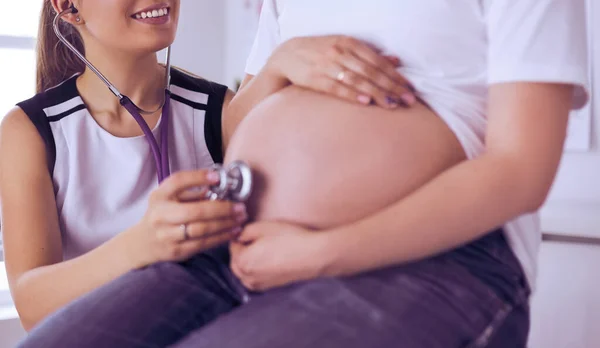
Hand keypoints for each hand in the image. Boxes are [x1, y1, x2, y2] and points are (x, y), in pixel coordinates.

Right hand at [130, 170, 247, 267]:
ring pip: (201, 229)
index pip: (178, 182)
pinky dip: (221, 237)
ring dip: (225, 224)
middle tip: (240, 206)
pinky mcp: (176, 251)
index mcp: (159, 197)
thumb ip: (191, 193)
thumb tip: (221, 186)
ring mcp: (167, 235)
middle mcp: (160, 215)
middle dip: (221, 208)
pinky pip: (203, 243)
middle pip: (194, 211)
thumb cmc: (163, 215)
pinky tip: (233, 231)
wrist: (142, 243)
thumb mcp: (169, 199)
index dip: (198, 177)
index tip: (218, 177)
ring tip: (240, 219)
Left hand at [229, 221, 328, 291]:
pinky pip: (256, 278)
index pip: (232, 246)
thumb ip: (245, 231)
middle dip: (242, 251)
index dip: (239, 236)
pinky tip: (269, 259)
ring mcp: (260, 284)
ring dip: (248, 261)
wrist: (312, 256)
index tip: (248, 231)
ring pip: (245, 272)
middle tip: (255, 239)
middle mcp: (248, 277)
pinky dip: (257, 270)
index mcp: (242, 261)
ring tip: (263, 249)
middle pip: (236, 262)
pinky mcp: (270, 286)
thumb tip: (240, 236)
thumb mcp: (263, 227)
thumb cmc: (290, 240)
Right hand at [265, 35, 415, 108]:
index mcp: (349, 43)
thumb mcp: (344, 47)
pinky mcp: (314, 78)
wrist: (285, 55)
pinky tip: (365, 102)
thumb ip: (369, 55)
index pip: (377, 60)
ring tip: (391, 104)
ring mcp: (326, 65)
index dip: (395, 75)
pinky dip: (352, 94)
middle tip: (408, 100)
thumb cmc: (320, 53)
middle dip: (391, 86)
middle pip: (370, 71)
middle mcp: (340, 52)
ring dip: (375, 92)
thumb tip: (396, 60)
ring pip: (356, 79)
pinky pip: (336, 87)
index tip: (410, 88)